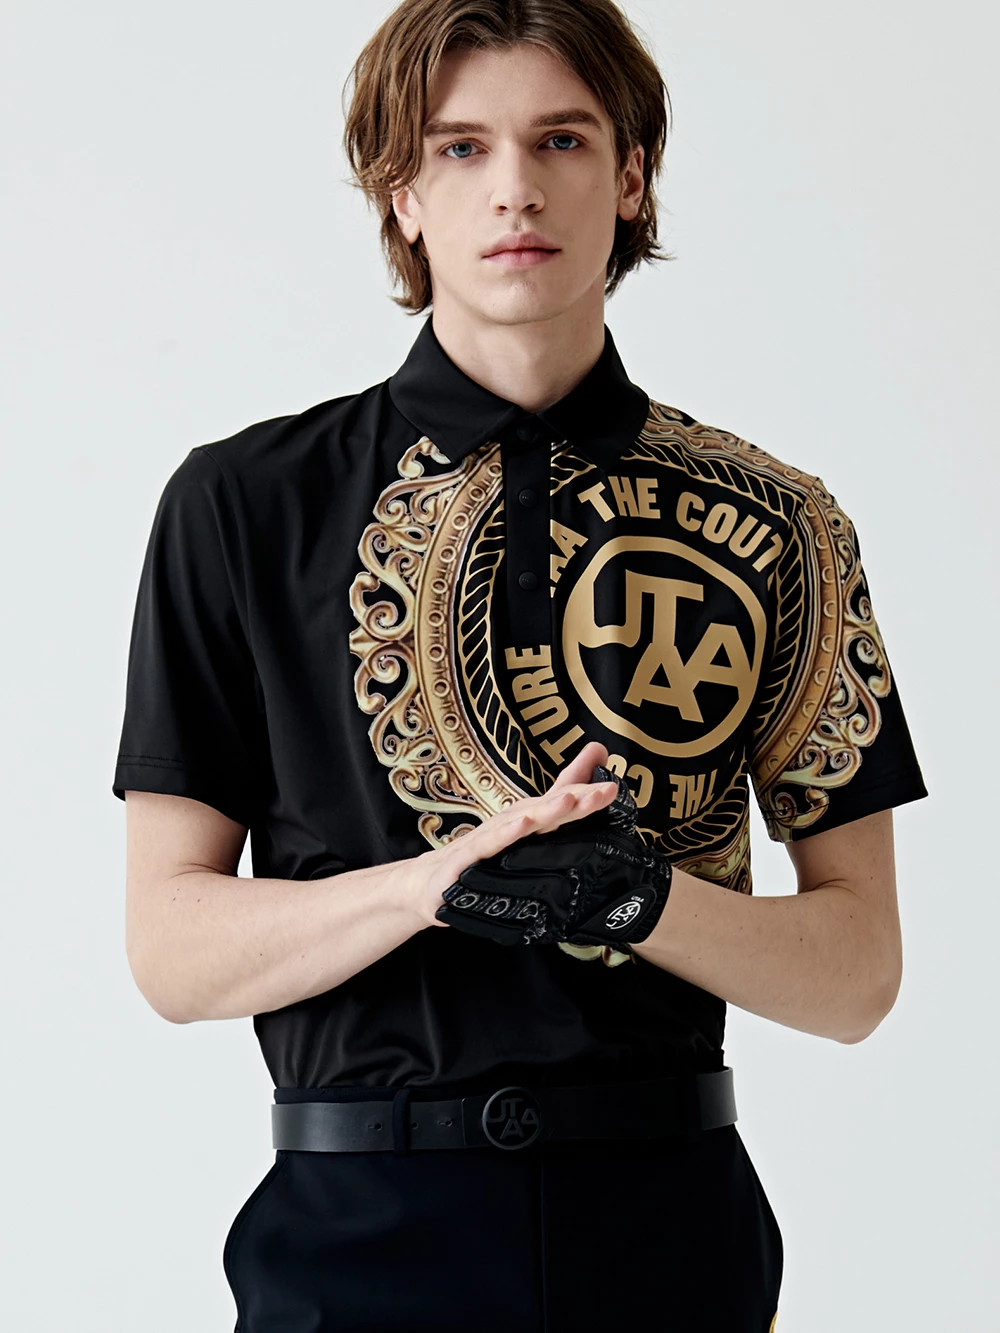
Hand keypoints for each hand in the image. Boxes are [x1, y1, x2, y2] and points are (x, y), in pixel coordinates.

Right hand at [434, 762, 672, 954]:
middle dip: (577, 798)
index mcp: (524, 822)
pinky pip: (487, 846)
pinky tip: (521, 824)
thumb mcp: (519, 839)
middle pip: (546, 809)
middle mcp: (508, 825)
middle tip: (607, 789)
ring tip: (572, 800)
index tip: (615, 786)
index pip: (560, 804)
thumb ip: (555, 812)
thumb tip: (584, 793)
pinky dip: (504, 834)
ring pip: (521, 823)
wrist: (428, 886)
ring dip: (546, 810)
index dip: (588, 793)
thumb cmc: (480, 859)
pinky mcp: (465, 861)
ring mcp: (486, 841)